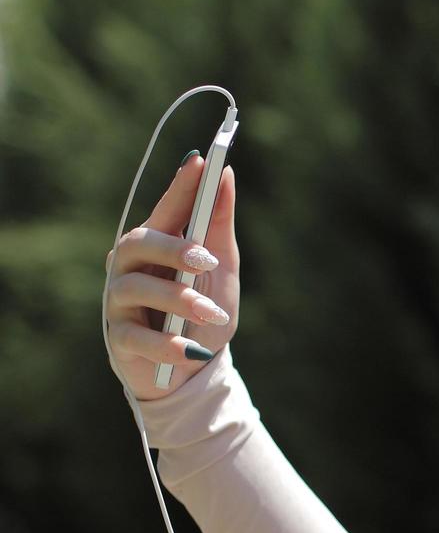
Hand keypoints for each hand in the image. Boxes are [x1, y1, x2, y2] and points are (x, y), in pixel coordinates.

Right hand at [104, 156, 239, 400]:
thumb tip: (225, 175)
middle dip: (172, 248)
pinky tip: (193, 351)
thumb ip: (219, 226)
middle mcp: (130, 268)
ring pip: (135, 289)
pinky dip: (166, 344)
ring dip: (177, 300)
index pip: (166, 210)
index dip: (180, 187)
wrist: (193, 371)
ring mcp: (119, 303)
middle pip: (137, 243)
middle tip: (206, 258)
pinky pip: (136, 338)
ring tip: (212, 314)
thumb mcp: (220, 270)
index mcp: (158, 246)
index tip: (199, 161)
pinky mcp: (119, 340)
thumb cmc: (203, 314)